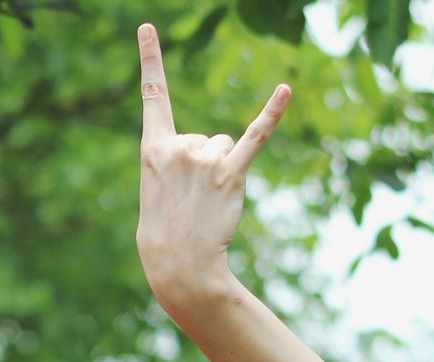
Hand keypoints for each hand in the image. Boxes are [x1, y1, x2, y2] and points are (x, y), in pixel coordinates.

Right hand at [134, 23, 289, 308]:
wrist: (179, 264)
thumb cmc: (166, 230)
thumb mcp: (157, 187)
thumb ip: (175, 159)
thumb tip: (215, 146)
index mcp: (152, 148)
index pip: (152, 95)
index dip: (150, 58)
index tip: (147, 26)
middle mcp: (178, 147)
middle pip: (204, 136)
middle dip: (202, 165)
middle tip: (191, 199)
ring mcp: (205, 159)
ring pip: (224, 145)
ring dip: (222, 171)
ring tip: (207, 200)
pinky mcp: (231, 173)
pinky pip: (255, 137)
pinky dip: (272, 114)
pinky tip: (286, 89)